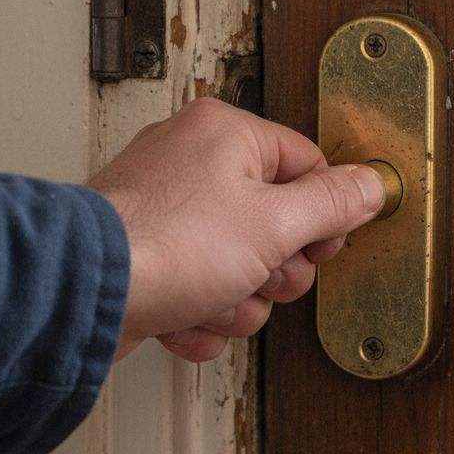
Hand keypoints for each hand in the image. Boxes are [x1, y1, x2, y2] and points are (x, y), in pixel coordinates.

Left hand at [87, 97, 385, 361]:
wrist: (82, 295)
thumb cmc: (167, 246)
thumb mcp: (276, 224)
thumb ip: (333, 204)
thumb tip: (371, 185)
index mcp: (226, 134)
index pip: (306, 166)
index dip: (322, 217)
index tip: (320, 248)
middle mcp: (190, 161)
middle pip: (272, 222)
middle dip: (274, 270)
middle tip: (262, 276)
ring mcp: (162, 211)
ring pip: (234, 264)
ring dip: (236, 301)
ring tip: (213, 301)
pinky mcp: (142, 257)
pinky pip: (194, 289)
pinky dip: (196, 315)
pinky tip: (183, 320)